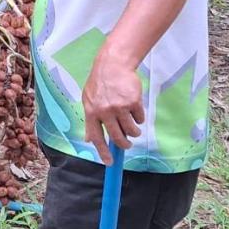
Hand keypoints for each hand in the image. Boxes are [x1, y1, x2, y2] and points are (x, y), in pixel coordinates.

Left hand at [82, 50, 143, 164]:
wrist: (113, 65)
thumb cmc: (100, 83)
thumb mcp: (88, 100)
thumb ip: (90, 120)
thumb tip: (88, 140)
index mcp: (91, 112)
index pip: (97, 138)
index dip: (103, 152)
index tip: (110, 163)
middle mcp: (104, 111)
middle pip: (118, 137)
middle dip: (125, 144)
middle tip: (127, 145)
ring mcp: (119, 107)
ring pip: (131, 130)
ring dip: (134, 131)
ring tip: (132, 124)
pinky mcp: (133, 102)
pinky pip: (140, 119)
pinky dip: (139, 117)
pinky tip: (134, 107)